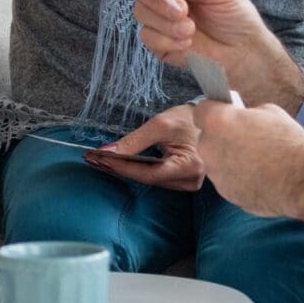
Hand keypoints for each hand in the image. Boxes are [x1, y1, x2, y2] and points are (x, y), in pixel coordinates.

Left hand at [85, 105, 205, 190]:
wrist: (210, 120)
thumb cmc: (188, 119)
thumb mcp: (160, 125)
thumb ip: (134, 141)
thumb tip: (108, 151)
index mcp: (191, 167)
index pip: (148, 173)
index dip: (122, 167)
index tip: (98, 158)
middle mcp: (191, 181)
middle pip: (148, 179)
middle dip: (119, 168)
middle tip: (93, 158)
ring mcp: (189, 183)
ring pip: (150, 180)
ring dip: (126, 170)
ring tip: (102, 160)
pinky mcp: (184, 180)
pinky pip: (156, 178)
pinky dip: (138, 170)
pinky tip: (120, 163)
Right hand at [122, 0, 303, 110]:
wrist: (243, 53)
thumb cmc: (236, 15)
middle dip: (159, 0)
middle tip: (183, 11)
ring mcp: (159, 16)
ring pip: (140, 12)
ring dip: (167, 23)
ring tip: (191, 29)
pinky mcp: (158, 40)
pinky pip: (147, 37)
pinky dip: (167, 40)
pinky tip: (187, 42)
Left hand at [187, 101, 303, 221]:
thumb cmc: (289, 144)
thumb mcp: (269, 112)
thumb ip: (246, 115)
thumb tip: (243, 119)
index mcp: (217, 122)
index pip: (202, 110)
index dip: (215, 111)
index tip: (225, 114)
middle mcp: (210, 147)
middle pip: (208, 139)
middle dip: (222, 138)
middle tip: (244, 139)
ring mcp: (216, 174)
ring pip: (217, 162)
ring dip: (230, 160)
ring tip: (256, 161)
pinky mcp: (227, 194)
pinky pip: (228, 181)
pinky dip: (239, 178)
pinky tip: (260, 177)